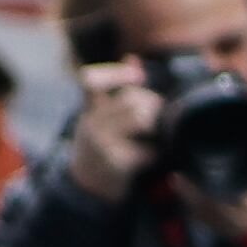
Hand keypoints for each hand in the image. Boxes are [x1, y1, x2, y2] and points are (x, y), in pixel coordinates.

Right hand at [65, 61, 163, 200]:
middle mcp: (92, 124)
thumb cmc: (101, 147)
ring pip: (139, 118)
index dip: (114, 73)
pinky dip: (156, 152)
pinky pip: (146, 149)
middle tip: (160, 115)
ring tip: (158, 135)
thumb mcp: (102, 117)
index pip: (90, 80)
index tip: (138, 76)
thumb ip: (116, 90)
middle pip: (130, 99)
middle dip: (152, 104)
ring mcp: (102, 144)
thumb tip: (133, 58)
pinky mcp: (115, 164)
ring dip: (156, 125)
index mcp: (89, 109)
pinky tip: (155, 156)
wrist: (86, 188)